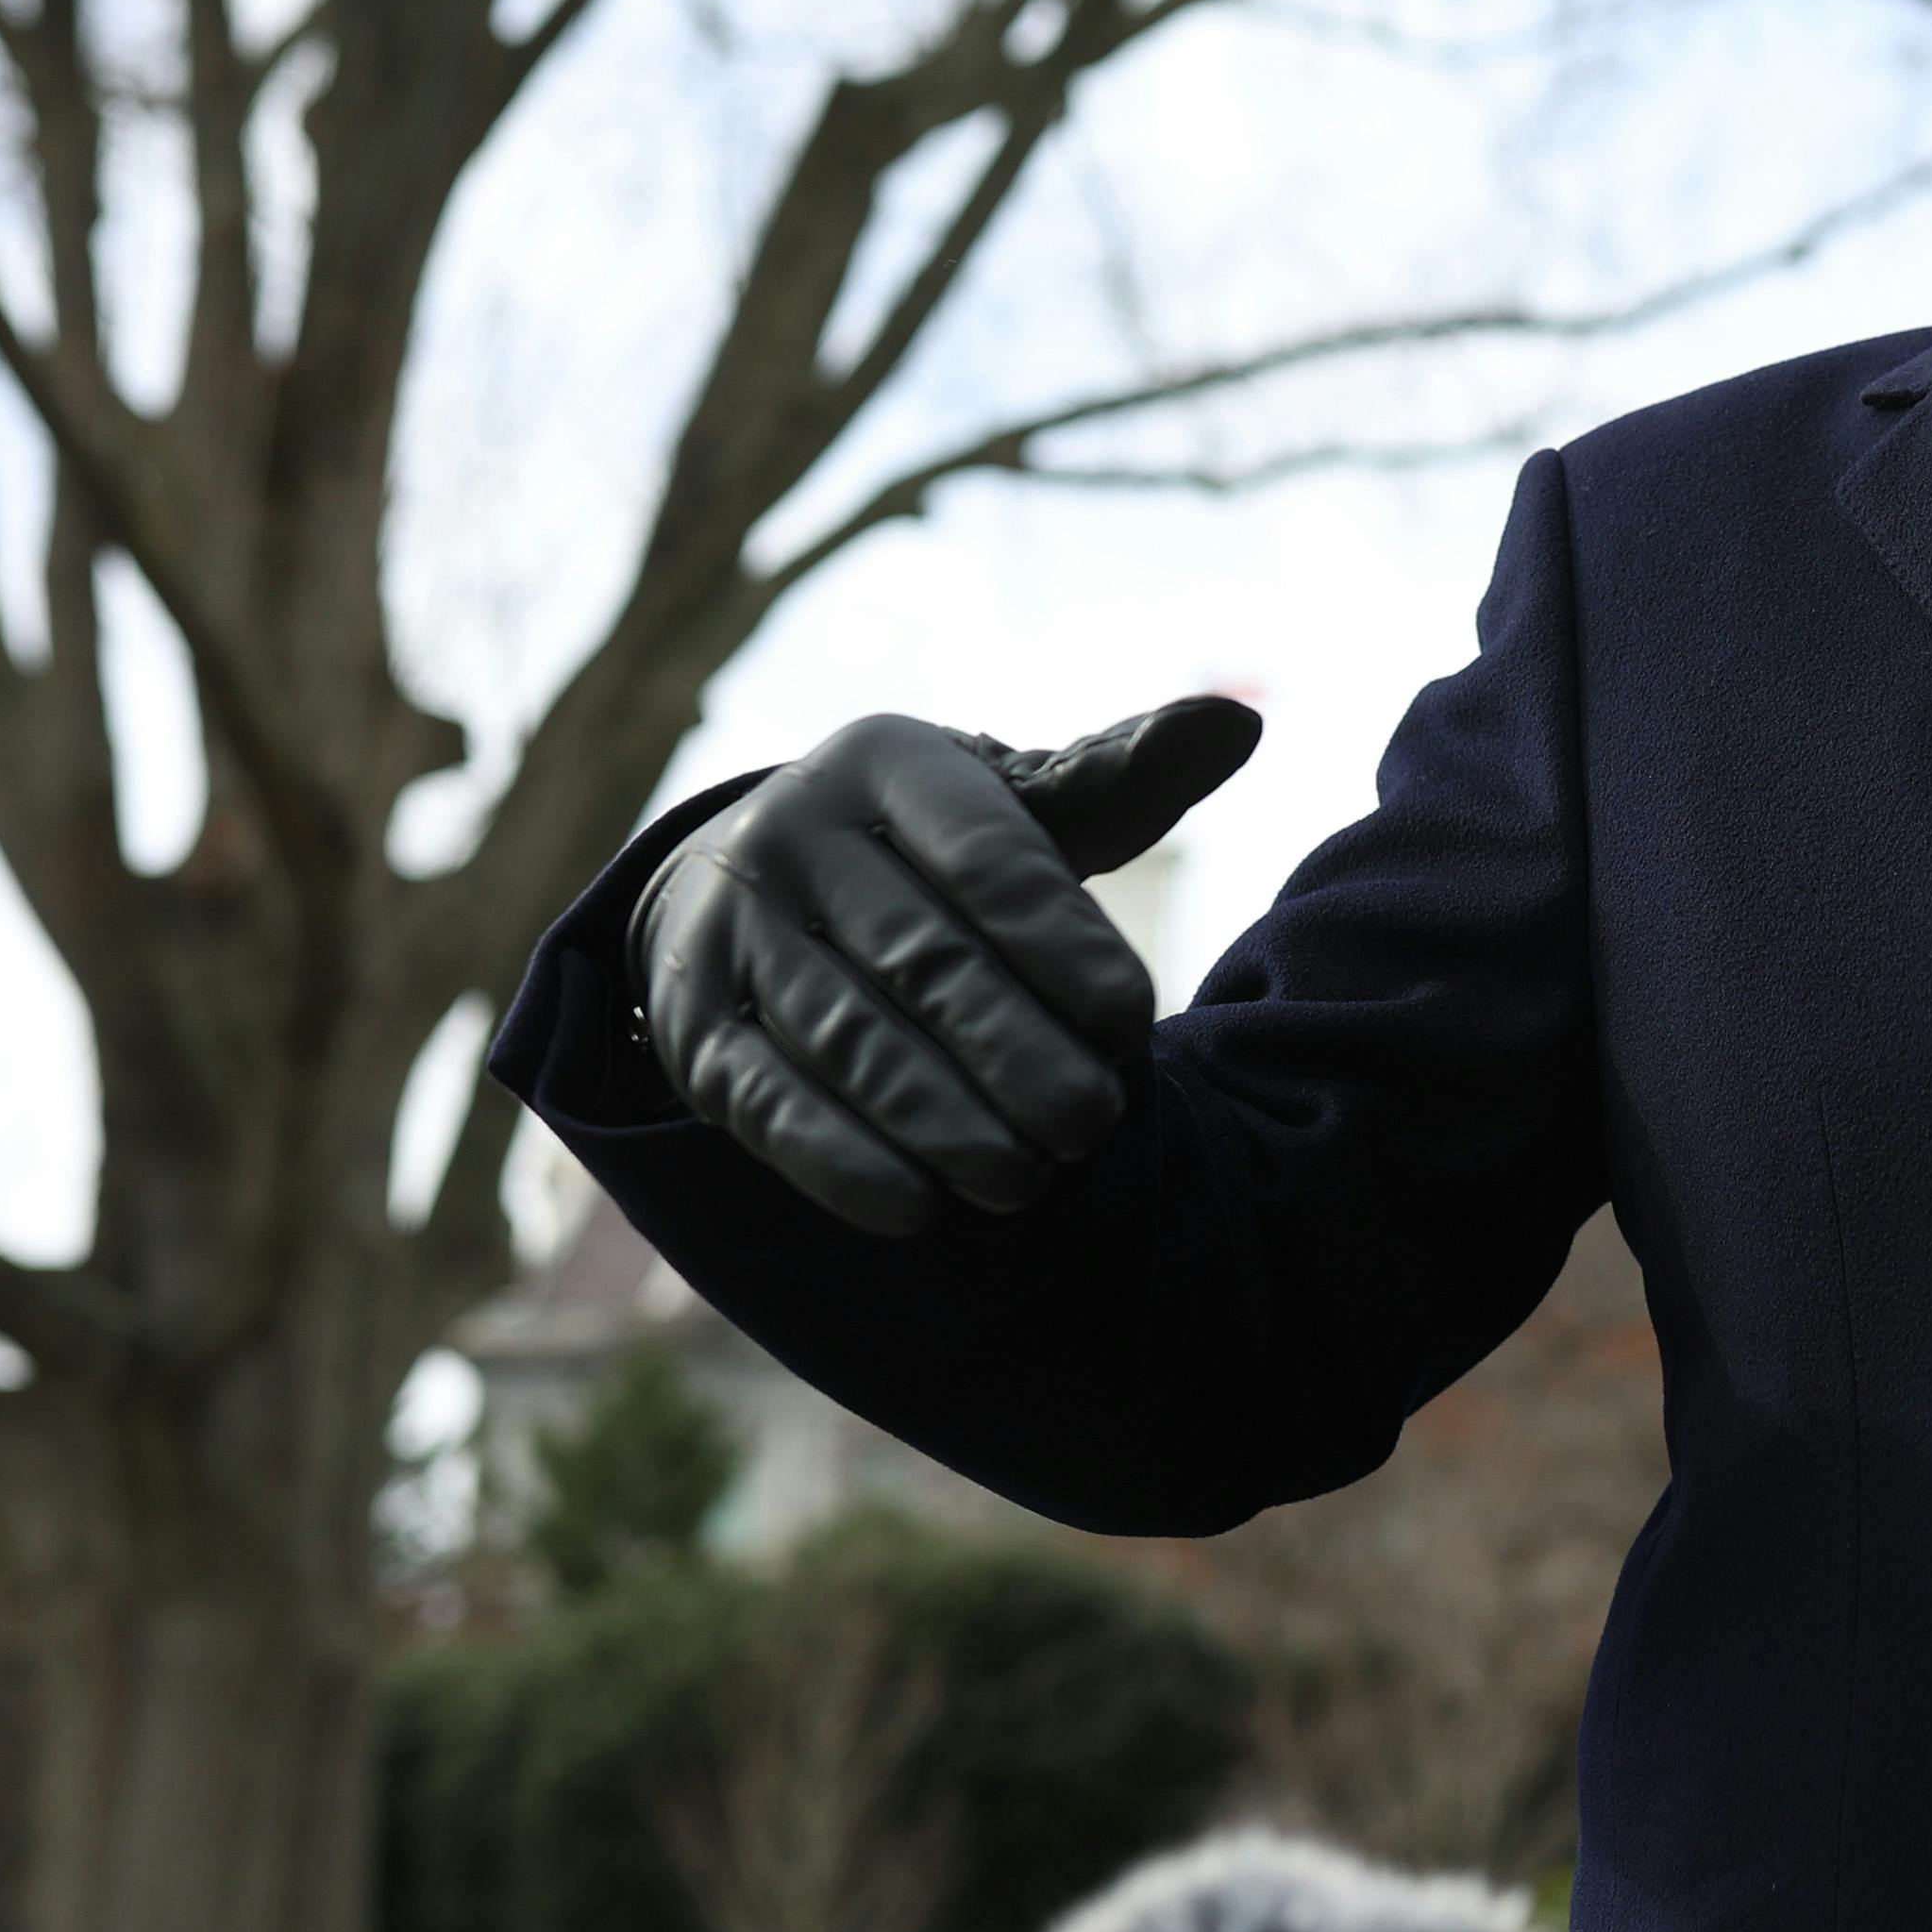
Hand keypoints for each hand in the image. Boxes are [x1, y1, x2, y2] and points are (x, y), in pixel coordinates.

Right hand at [631, 697, 1261, 1236]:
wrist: (750, 887)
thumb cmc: (931, 854)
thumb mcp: (1014, 804)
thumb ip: (1118, 779)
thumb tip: (1239, 724)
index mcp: (887, 764)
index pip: (989, 860)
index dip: (1064, 945)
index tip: (1132, 1022)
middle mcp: (792, 833)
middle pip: (923, 959)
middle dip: (1015, 1050)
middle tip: (1092, 1123)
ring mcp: (731, 928)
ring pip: (847, 1038)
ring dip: (940, 1120)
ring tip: (1024, 1179)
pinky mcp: (692, 1024)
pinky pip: (765, 1099)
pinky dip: (839, 1160)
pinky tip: (914, 1207)